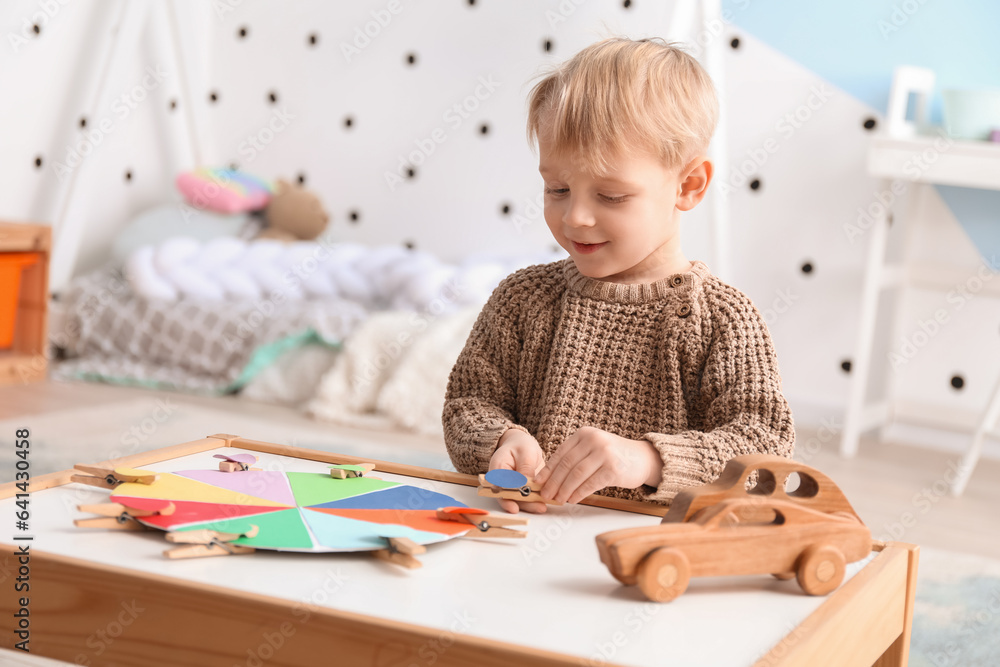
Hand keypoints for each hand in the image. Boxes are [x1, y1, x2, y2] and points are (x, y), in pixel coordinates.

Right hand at [488, 428, 547, 513]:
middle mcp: (502, 482)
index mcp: (497, 470)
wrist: (523, 445)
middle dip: (524, 504)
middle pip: (509, 497)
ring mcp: (512, 487)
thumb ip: (525, 468)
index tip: (514, 507)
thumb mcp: (525, 453)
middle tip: (538, 507)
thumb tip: (526, 486)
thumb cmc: (521, 446)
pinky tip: (545, 503)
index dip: (506, 499)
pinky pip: (527, 498)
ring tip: (543, 507)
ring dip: (531, 505)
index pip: (499, 488)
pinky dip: (536, 501)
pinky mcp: (522, 490)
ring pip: (519, 501)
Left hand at [536, 426, 662, 503]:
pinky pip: (590, 484)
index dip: (548, 469)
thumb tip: (550, 477)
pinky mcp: (613, 469)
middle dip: (553, 482)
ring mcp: (604, 453)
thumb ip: (574, 458)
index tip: (538, 482)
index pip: (561, 453)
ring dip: (564, 489)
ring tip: (558, 499)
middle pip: (567, 464)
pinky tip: (573, 499)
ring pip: (577, 475)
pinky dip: (579, 493)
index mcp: (584, 434)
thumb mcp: (592, 449)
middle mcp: (594, 440)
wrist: (642, 458)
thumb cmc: (613, 456)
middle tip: (545, 494)